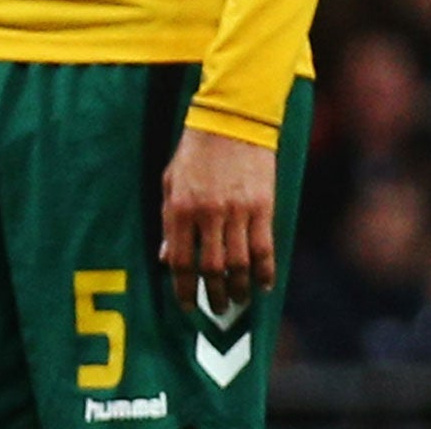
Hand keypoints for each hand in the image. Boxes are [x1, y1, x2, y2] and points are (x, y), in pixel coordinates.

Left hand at [161, 126, 275, 313]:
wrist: (231, 121)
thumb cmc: (195, 151)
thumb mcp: (170, 181)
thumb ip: (169, 222)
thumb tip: (166, 258)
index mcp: (180, 207)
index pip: (180, 261)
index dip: (183, 289)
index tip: (187, 306)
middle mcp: (208, 214)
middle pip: (211, 269)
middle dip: (214, 295)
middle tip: (217, 309)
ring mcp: (237, 212)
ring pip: (239, 265)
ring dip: (239, 289)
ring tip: (238, 301)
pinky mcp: (263, 208)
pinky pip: (264, 249)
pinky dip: (264, 272)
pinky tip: (262, 285)